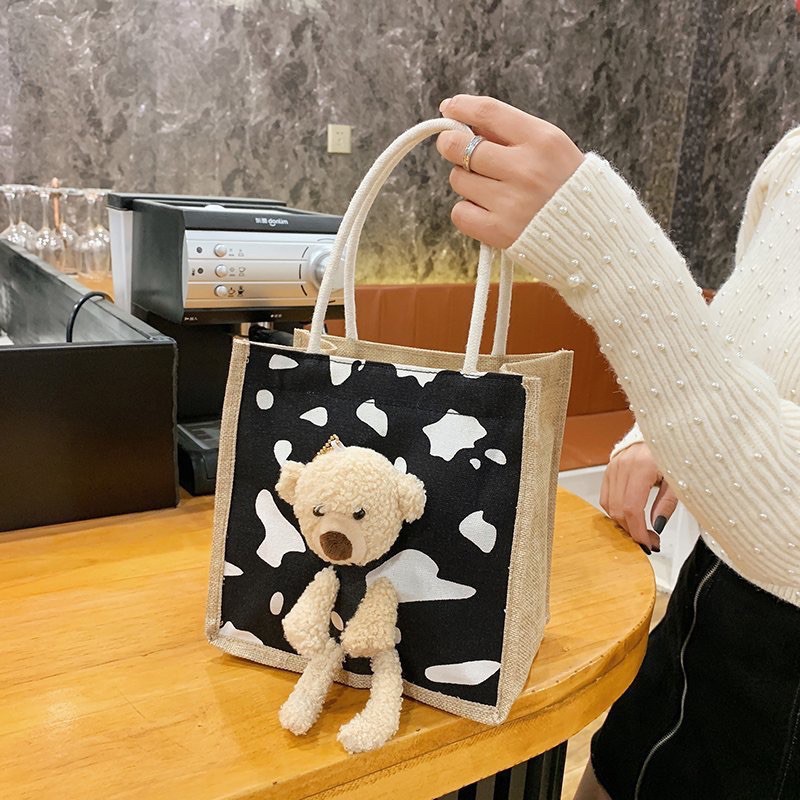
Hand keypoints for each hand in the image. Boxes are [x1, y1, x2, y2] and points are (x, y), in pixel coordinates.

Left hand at [436, 95, 584, 248]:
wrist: (593, 235)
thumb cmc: (567, 188)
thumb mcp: (552, 149)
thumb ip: (511, 134)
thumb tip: (464, 119)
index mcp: (542, 140)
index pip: (489, 112)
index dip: (462, 108)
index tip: (451, 109)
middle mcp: (525, 169)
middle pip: (460, 146)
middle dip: (452, 145)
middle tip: (456, 150)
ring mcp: (511, 202)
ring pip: (458, 179)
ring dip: (467, 182)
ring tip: (490, 189)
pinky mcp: (499, 232)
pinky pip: (460, 212)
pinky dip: (467, 212)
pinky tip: (487, 212)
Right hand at [600, 442, 678, 554]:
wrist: (663, 432)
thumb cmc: (674, 453)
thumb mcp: (678, 480)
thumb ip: (666, 504)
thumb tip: (656, 527)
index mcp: (642, 467)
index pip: (632, 508)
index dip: (638, 531)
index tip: (648, 543)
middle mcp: (623, 466)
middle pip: (618, 509)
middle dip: (632, 530)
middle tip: (649, 540)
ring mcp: (613, 466)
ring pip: (609, 505)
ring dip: (623, 522)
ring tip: (640, 529)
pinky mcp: (609, 468)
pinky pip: (605, 497)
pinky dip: (615, 511)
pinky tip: (629, 516)